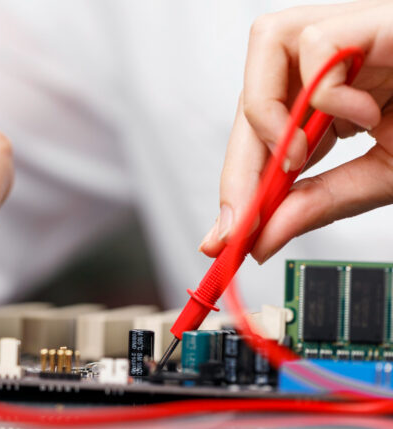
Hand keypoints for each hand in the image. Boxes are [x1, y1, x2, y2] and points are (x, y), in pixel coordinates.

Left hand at [199, 1, 392, 262]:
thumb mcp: (379, 177)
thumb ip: (318, 203)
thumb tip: (262, 237)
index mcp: (332, 95)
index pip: (263, 133)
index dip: (237, 182)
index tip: (221, 237)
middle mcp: (335, 59)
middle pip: (253, 93)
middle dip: (242, 164)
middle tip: (243, 217)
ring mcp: (354, 32)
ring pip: (268, 44)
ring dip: (273, 113)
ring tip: (305, 155)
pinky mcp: (378, 17)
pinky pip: (317, 40)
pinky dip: (326, 88)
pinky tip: (361, 113)